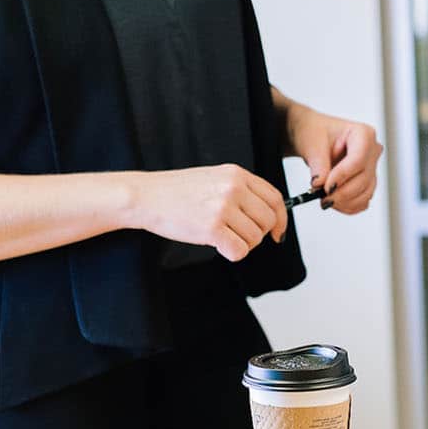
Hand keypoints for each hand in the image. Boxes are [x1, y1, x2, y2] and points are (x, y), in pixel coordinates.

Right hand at [125, 165, 287, 261]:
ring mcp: (222, 208)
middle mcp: (233, 188)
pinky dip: (231, 253)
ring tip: (222, 237)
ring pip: (254, 238)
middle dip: (257, 234)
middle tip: (239, 236)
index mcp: (236, 174)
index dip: (281, 219)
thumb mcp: (214, 178)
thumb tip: (267, 214)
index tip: (277, 232)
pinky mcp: (212, 228)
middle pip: (267, 221)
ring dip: (242, 244)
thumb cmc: (177, 191)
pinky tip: (218, 245)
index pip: (275, 198)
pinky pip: (239, 251)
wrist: (147, 196)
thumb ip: (240, 190)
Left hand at [286, 103, 382, 213]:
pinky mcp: (367, 183)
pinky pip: (363, 201)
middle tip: (321, 198)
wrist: (312, 139)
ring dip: (344, 201)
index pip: (358, 159)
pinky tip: (333, 202)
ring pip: (365, 193)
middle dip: (341, 192)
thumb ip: (318, 164)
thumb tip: (320, 184)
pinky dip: (348, 206)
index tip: (326, 187)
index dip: (343, 176)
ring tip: (324, 199)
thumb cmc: (314, 132)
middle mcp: (372, 151)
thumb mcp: (312, 144)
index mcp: (363, 134)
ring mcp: (371, 168)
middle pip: (363, 179)